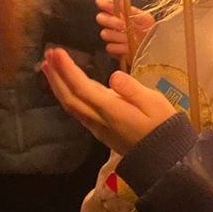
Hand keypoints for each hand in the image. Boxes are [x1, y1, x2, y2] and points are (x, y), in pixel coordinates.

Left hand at [41, 46, 175, 153]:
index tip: (57, 52)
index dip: (67, 70)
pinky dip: (67, 94)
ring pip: (71, 105)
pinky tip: (66, 86)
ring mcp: (98, 127)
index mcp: (111, 111)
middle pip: (70, 98)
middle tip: (47, 55)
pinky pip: (78, 110)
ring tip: (49, 67)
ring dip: (58, 85)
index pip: (82, 88)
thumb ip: (133, 89)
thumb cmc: (163, 127)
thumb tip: (114, 76)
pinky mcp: (101, 129)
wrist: (164, 159)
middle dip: (56, 76)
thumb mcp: (155, 103)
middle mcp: (98, 120)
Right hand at [95, 0, 154, 59]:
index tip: (103, 4)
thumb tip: (121, 2)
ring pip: (105, 33)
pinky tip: (128, 47)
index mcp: (120, 13)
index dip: (102, 2)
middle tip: (122, 25)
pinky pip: (110, 47)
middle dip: (110, 21)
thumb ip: (133, 11)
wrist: (152, 48)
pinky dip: (120, 47)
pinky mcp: (112, 50)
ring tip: (129, 38)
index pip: (104, 3)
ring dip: (117, 36)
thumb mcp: (145, 19)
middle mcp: (113, 24)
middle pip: (100, 18)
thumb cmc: (149, 31)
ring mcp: (112, 37)